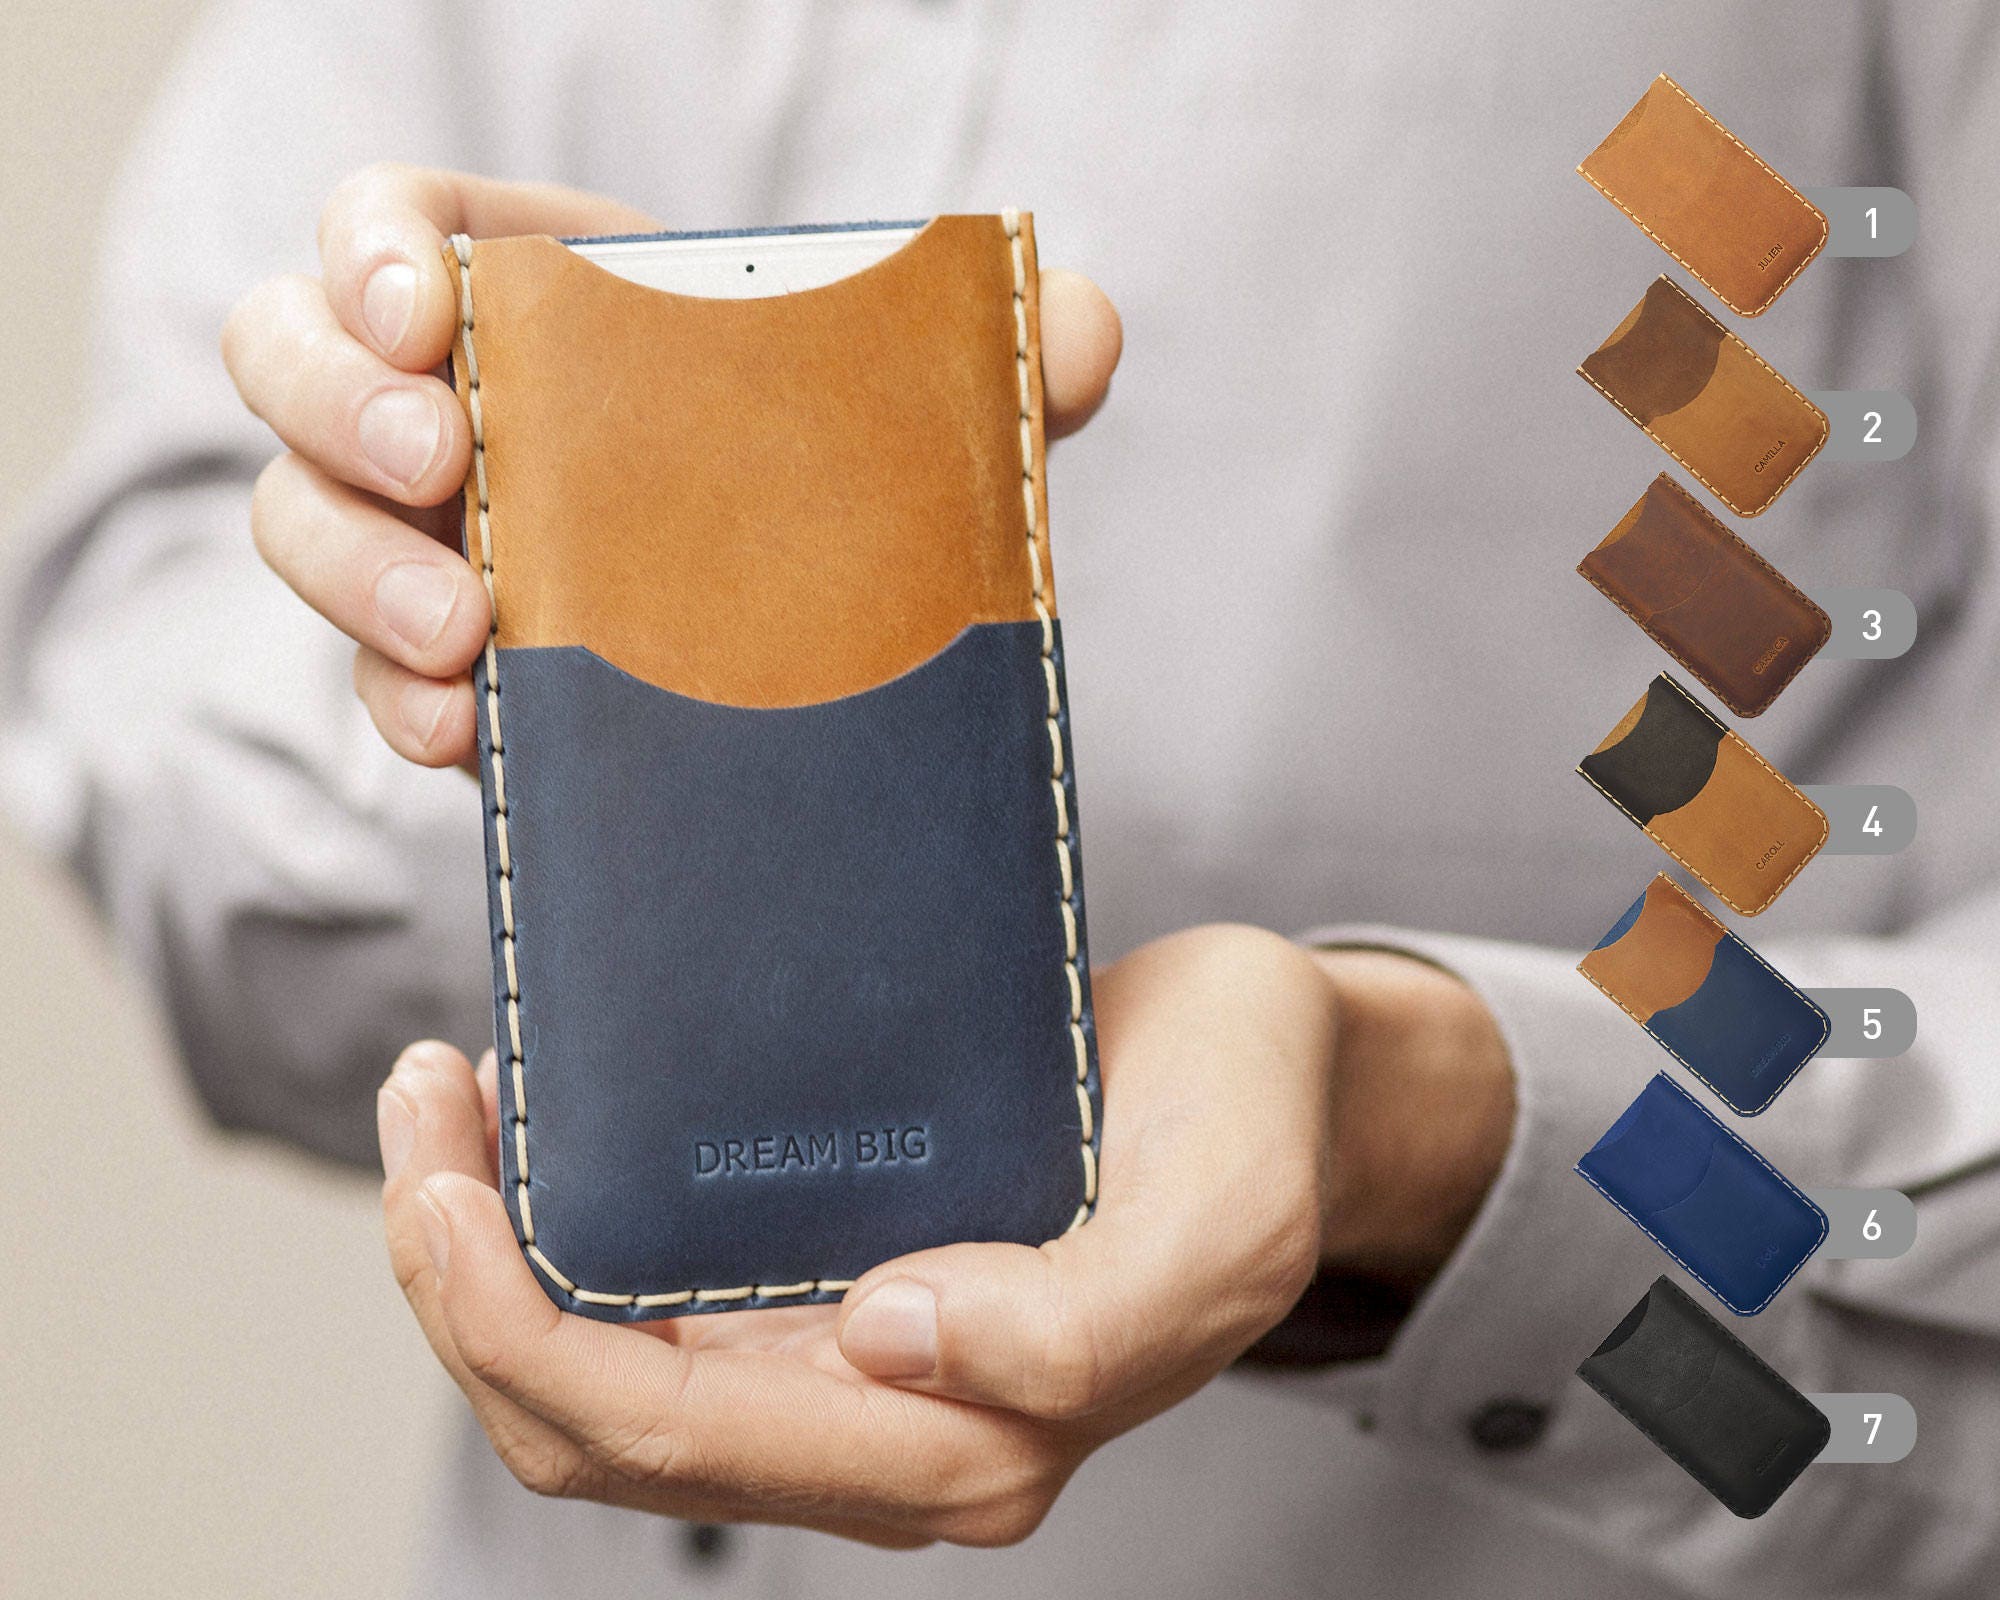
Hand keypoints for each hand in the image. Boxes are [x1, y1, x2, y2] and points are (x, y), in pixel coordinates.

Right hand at [222, 165, 1122, 768]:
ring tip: (470, 632)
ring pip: (304, 527)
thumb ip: (995, 360)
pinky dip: (401, 704)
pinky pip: (373, 676)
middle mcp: (450, 407)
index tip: (431, 308)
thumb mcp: (916, 412)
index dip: (367, 247)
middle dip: (337, 407)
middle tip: (447, 462)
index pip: (387, 223)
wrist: (820, 642)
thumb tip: (1084, 332)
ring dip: (358, 576)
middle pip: (287, 362)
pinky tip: (469, 735)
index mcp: (535, 292)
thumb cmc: (837, 477)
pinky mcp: (450, 671)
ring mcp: (430, 542)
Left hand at [377, 925, 1514, 1544]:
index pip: (664, 1436)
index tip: (450, 1180)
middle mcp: (883, 1434)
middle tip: (423, 1111)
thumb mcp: (1221, 1214)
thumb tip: (888, 1341)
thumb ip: (1084, 1321)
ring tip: (445, 1108)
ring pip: (597, 1380)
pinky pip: (648, 1309)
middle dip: (460, 1285)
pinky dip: (558, 1234)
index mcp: (965, 1447)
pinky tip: (539, 1131)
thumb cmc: (1253, 1126)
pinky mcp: (833, 1297)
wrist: (1271, 1071)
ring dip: (484, 1264)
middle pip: (591, 1426)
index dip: (514, 1328)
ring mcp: (847, 1375)